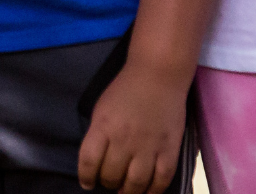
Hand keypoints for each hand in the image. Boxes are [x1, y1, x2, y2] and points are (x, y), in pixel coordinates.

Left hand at [77, 61, 187, 193]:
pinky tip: (147, 191)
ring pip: (135, 184)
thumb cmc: (126, 89)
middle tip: (111, 181)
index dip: (86, 178)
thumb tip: (96, 163)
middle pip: (111, 176)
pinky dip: (153, 191)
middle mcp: (124, 138)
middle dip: (108, 183)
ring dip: (128, 191)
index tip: (88, 183)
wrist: (158, 74)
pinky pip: (161, 180)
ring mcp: (149, 145)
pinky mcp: (169, 148)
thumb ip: (99, 134)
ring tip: (126, 189)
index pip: (88, 162)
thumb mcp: (102, 108)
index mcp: (104, 126)